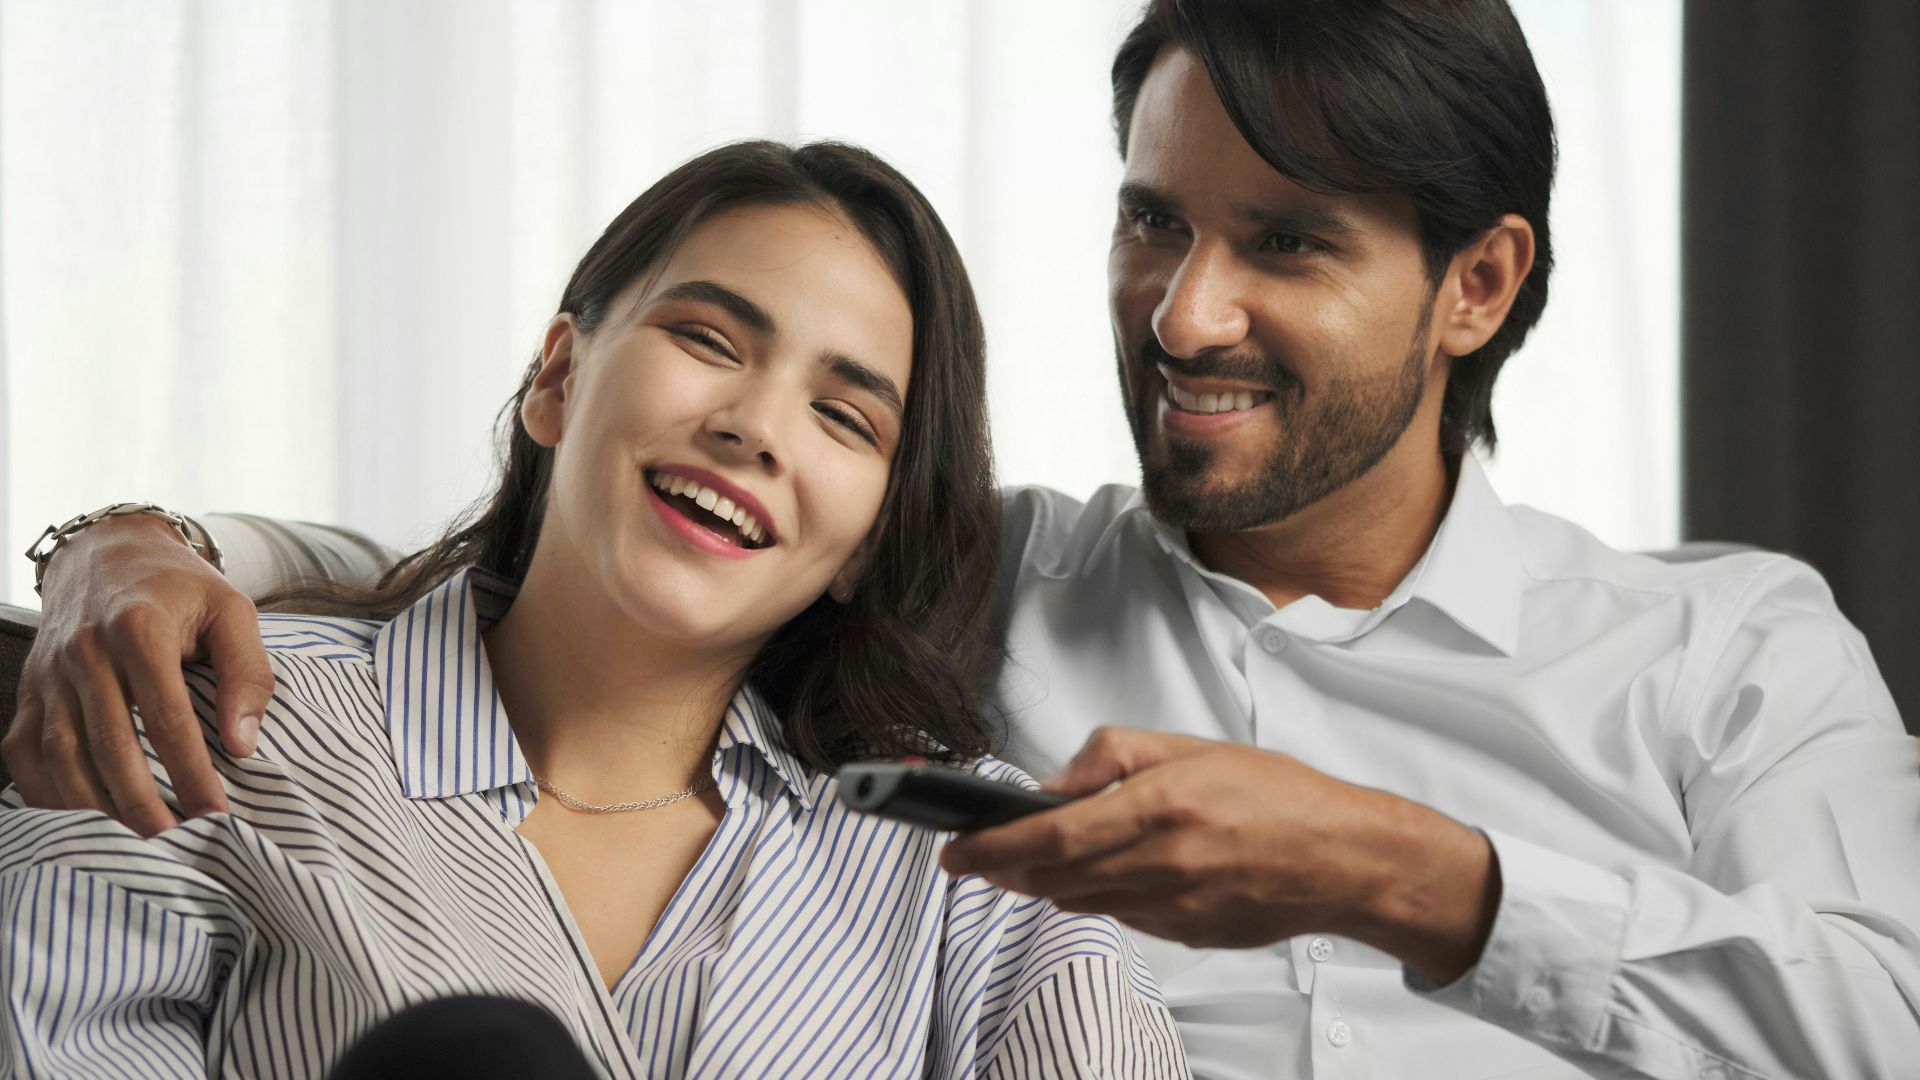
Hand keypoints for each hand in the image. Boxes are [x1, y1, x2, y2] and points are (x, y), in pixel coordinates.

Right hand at [2, 513, 272, 835]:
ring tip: (138, 842)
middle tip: (178, 842)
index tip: (217, 813)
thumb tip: (243, 744)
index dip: (191, 771)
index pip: (166, 716)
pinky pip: (25, 753)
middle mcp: (83, 651)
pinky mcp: (29, 692)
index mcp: (138, 628)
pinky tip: (82, 821)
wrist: (108, 554)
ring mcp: (48, 674)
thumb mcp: (232, 610)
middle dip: (142, 802)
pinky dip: (48, 793)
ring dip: (96, 807)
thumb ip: (248, 672)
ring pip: (62, 755)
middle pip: (108, 743)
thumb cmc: (180, 588)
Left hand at [940, 728, 1501, 984]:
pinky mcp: (1183, 934)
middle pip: (1052, 875)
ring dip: (1045, 882)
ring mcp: (1172, 907)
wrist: (1343, 858)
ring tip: (1031, 860)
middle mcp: (1162, 862)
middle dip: (1004, 868)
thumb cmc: (1278, 796)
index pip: (1050, 833)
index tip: (955, 850)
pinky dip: (1097, 896)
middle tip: (976, 857)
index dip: (992, 847)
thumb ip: (1115, 756)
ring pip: (1079, 901)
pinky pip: (1118, 917)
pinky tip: (1103, 874)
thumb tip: (1055, 781)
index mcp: (1161, 806)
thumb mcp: (1192, 748)